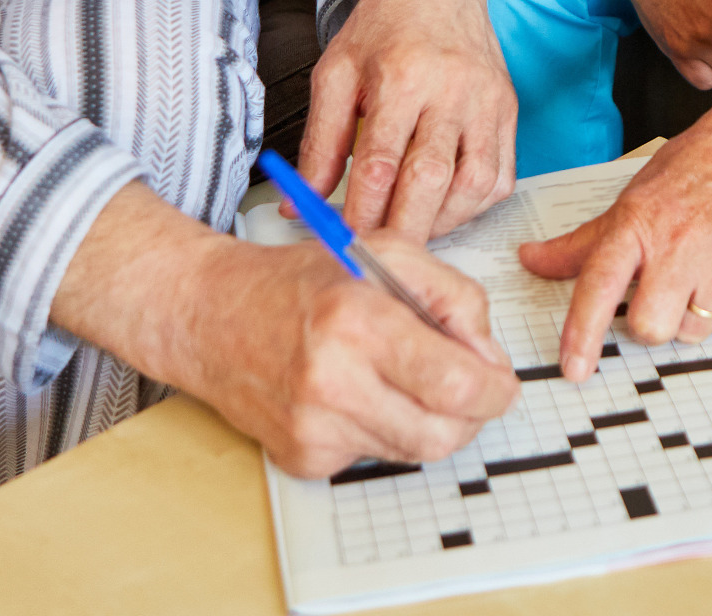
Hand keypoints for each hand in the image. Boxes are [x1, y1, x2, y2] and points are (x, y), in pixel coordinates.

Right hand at [183, 228, 518, 476]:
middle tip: (470, 387)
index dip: (495, 389)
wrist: (211, 316)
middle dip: (472, 414)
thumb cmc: (299, 280)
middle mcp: (332, 382)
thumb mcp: (387, 254)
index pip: (456, 384)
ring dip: (430, 420)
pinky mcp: (303, 458)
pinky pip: (376, 457)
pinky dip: (386, 429)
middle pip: (443, 434)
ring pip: (415, 451)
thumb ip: (453, 297)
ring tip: (405, 377)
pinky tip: (360, 393)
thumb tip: (489, 358)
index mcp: (357, 321)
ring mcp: (314, 428)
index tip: (500, 381)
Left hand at [301, 0, 515, 238]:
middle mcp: (452, 89)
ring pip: (474, 183)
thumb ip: (319, 142)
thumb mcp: (335, 74)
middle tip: (380, 257)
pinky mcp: (508, 109)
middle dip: (403, 229)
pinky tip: (446, 210)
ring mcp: (487, 101)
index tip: (344, 241)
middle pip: (431, 180)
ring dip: (443, 222)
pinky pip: (501, 174)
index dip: (362, 212)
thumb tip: (298, 204)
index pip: (381, 163)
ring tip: (412, 232)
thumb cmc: (383, 28)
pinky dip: (475, 205)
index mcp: (402, 76)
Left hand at [515, 121, 711, 380]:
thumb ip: (583, 241)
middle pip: (649, 327)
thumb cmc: (694, 168)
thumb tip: (533, 261)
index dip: (583, 331)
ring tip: (693, 276)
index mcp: (638, 222)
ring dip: (687, 317)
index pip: (600, 284)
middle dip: (646, 322)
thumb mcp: (631, 199)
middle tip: (653, 293)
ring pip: (691, 333)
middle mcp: (679, 242)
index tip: (573, 368)